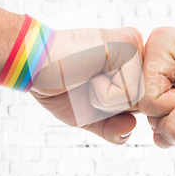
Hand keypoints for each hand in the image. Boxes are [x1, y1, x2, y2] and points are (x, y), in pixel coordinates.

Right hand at [30, 27, 143, 144]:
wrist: (32, 64)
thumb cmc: (58, 86)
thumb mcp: (88, 116)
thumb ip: (113, 129)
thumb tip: (132, 126)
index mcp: (131, 65)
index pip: (139, 106)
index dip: (112, 111)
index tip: (88, 88)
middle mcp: (137, 52)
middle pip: (142, 105)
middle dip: (110, 107)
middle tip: (86, 83)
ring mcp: (135, 47)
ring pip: (138, 101)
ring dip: (105, 101)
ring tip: (86, 77)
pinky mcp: (128, 46)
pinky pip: (128, 92)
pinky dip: (103, 94)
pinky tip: (88, 73)